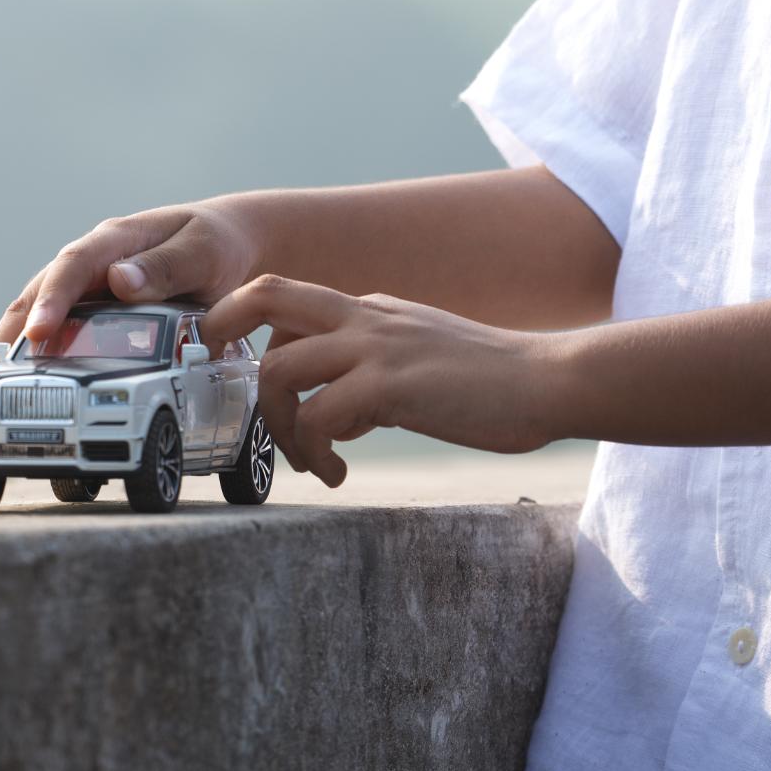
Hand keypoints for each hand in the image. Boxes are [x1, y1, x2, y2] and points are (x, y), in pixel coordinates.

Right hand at [0, 203, 258, 360]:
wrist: (230, 244)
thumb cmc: (215, 245)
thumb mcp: (201, 252)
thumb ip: (166, 267)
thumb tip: (120, 281)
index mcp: (115, 241)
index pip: (72, 265)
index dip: (52, 298)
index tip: (38, 331)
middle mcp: (93, 263)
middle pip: (39, 292)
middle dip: (13, 331)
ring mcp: (91, 289)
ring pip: (42, 313)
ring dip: (16, 348)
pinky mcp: (96, 312)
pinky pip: (63, 333)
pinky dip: (42, 357)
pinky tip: (28, 388)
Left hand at [201, 275, 570, 488]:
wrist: (552, 380)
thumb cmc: (498, 384)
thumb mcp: (424, 362)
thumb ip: (377, 374)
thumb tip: (340, 412)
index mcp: (373, 310)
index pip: (291, 299)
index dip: (251, 326)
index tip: (241, 365)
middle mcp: (366, 317)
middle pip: (267, 296)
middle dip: (223, 329)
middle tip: (219, 377)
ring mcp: (377, 348)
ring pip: (279, 369)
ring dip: (277, 425)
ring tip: (308, 461)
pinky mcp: (391, 386)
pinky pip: (318, 418)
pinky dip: (315, 454)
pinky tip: (340, 474)